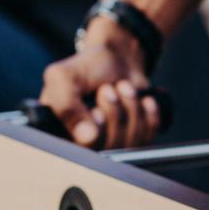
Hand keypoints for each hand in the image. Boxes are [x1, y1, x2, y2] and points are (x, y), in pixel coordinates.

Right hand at [39, 21, 161, 148]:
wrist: (117, 57)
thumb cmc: (87, 68)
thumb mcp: (64, 77)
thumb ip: (66, 106)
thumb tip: (88, 138)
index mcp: (60, 135)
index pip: (81, 151)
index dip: (95, 130)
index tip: (96, 109)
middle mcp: (84, 146)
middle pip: (109, 146)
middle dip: (114, 111)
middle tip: (108, 89)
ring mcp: (111, 145)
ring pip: (130, 142)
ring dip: (131, 107)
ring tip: (122, 89)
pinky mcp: (134, 140)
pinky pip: (148, 137)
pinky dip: (148, 112)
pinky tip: (140, 100)